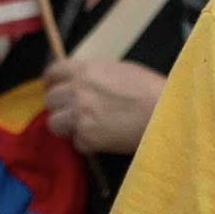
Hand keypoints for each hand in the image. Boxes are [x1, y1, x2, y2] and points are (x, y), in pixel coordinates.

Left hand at [42, 59, 165, 155]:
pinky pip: (76, 143)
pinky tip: (103, 139)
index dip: (53, 82)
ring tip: (85, 128)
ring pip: (54, 124)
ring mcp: (79, 116)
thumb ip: (95, 75)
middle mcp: (77, 92)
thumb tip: (85, 83)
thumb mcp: (119, 70)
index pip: (53, 73)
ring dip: (67, 126)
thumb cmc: (150, 89)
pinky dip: (87, 144)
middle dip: (60, 106)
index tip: (56, 88)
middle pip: (50, 100)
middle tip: (74, 111)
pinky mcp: (87, 139)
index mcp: (85, 70)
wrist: (164, 113)